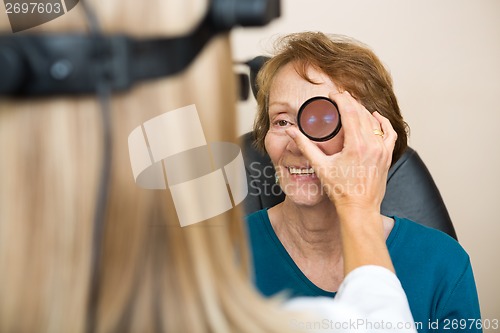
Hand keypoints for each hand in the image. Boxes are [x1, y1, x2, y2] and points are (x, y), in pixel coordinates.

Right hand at [285, 91, 396, 213]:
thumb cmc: (340, 190)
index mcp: (356, 145)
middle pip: (362, 113)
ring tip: (352, 104)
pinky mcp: (387, 155)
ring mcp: (382, 150)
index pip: (350, 112)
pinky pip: (388, 132)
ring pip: (374, 121)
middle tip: (340, 96)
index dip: (341, 99)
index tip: (333, 94)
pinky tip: (376, 116)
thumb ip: (305, 146)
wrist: (359, 208)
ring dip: (363, 110)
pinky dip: (382, 122)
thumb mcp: (320, 166)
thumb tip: (292, 132)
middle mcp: (372, 145)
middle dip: (351, 101)